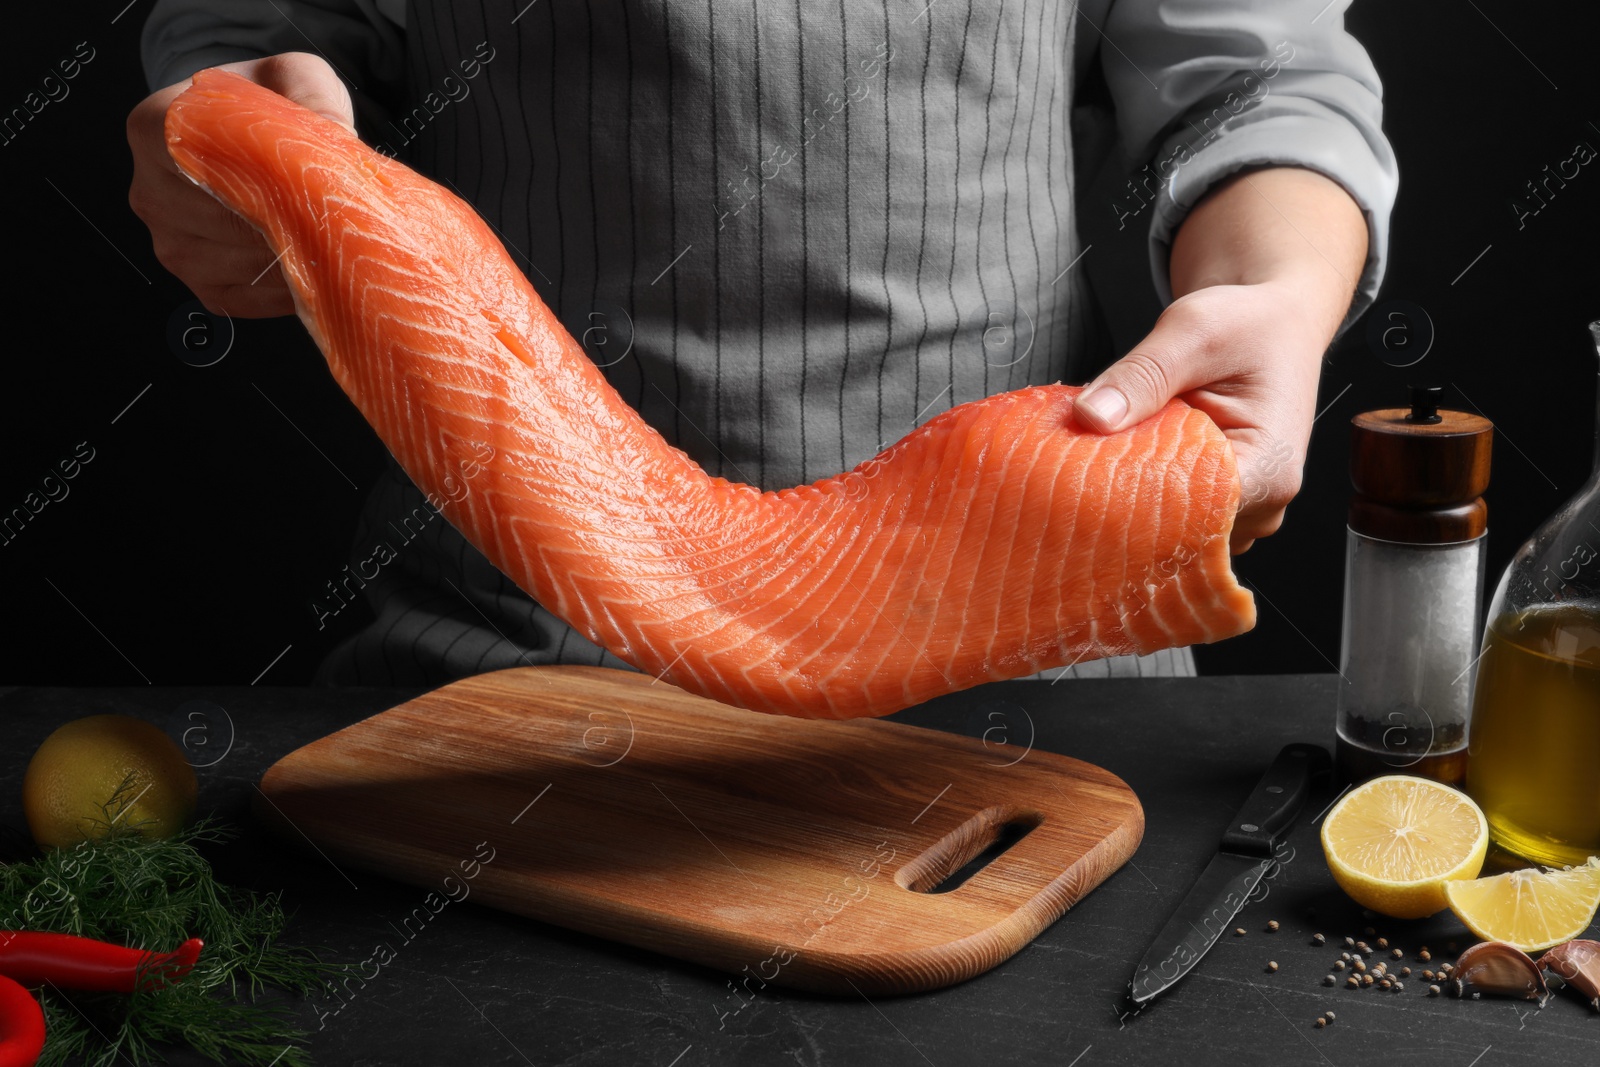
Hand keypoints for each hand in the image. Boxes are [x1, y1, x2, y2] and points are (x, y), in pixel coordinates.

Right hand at [127, 53, 354, 316]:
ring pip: (243, 265)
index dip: (266, 177)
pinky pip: (249, 300)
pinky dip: (289, 289)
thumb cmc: (263, 107)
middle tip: (339, 211)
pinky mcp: (201, 285)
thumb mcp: (292, 75)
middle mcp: (152, 191)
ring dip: (294, 257)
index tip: (308, 178)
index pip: (206, 163)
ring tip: (331, 233)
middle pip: (228, 221)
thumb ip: (312, 95)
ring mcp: (172, 246)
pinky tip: (314, 264)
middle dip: (290, 219)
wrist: (250, 137)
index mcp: (157, 128)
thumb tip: (337, 140)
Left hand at [1073, 280, 1325, 553]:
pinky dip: (1135, 492)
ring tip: (1096, 458)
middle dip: (1120, 501)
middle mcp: (1261, 505)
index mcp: (1269, 470)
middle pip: (1175, 530)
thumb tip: (1090, 416)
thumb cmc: (1248, 324)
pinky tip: (1114, 463)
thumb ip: (1142, 375)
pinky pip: (1168, 515)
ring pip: (1167, 528)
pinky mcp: (1215, 504)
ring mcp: (1238, 511)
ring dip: (1126, 498)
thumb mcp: (1193, 331)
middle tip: (1074, 464)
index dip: (1131, 502)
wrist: (1273, 322)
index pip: (1189, 517)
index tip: (1082, 478)